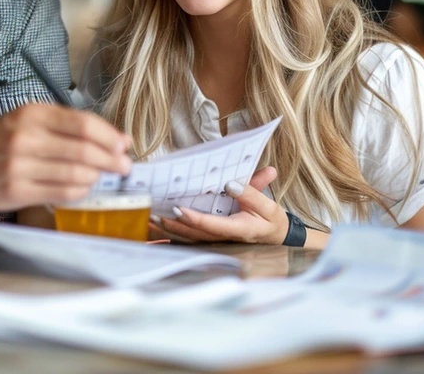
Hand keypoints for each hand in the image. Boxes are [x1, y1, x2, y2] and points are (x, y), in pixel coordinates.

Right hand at [0, 103, 131, 211]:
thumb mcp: (27, 120)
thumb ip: (65, 126)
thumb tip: (113, 139)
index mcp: (32, 115)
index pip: (83, 124)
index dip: (109, 136)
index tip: (124, 144)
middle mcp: (25, 138)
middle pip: (84, 150)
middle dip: (111, 160)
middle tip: (124, 166)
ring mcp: (20, 166)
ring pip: (75, 174)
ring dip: (96, 176)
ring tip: (101, 176)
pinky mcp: (17, 191)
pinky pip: (61, 193)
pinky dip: (80, 191)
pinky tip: (83, 187)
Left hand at [150, 166, 287, 244]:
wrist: (274, 235)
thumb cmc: (270, 220)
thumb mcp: (268, 206)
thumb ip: (252, 193)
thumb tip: (231, 184)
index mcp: (238, 230)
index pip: (211, 226)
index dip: (194, 219)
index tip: (178, 209)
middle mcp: (223, 237)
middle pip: (193, 234)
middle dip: (173, 225)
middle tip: (154, 214)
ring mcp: (216, 239)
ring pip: (188, 237)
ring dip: (168, 230)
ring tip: (149, 219)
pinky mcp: (211, 237)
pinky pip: (189, 236)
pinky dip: (172, 232)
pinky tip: (156, 225)